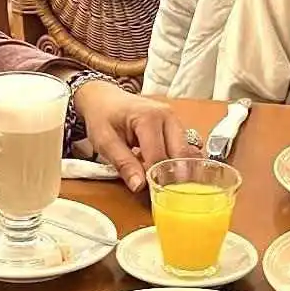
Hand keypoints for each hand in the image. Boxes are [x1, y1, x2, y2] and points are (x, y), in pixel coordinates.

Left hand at [74, 83, 189, 192]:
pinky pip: (184, 148)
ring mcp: (175, 120)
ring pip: (186, 153)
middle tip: (162, 192)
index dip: (155, 178)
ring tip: (163, 181)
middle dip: (173, 176)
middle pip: (180, 155)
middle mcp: (168, 116)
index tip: (148, 191)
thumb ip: (123, 163)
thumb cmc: (103, 116)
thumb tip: (139, 186)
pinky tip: (167, 170)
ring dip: (177, 169)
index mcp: (149, 118)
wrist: (104, 98)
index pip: (159, 157)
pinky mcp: (176, 126)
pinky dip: (178, 161)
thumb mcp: (104, 141)